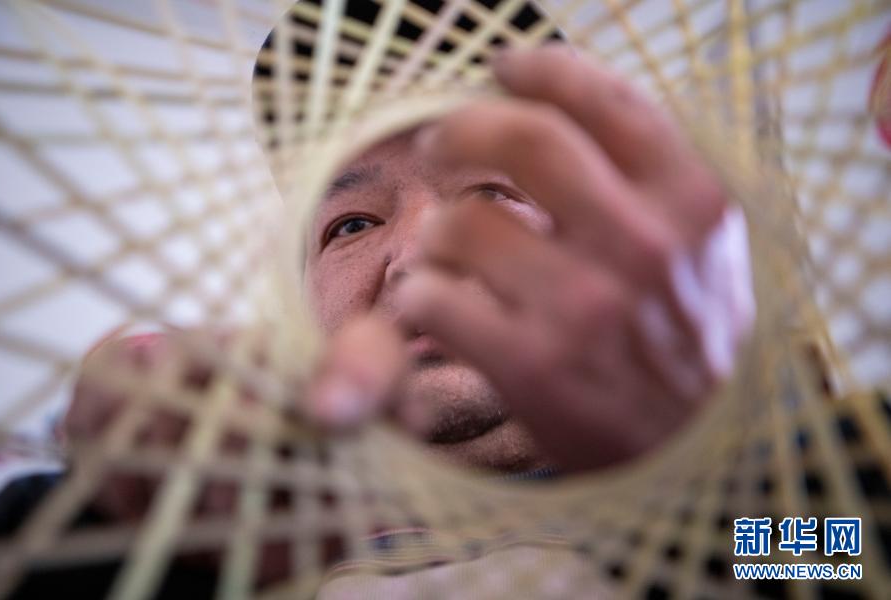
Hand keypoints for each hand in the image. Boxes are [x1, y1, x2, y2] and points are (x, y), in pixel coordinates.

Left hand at [395, 45, 754, 470]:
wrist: (694, 452)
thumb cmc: (688, 339)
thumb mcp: (706, 247)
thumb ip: (652, 176)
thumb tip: (558, 104)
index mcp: (694, 203)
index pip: (605, 101)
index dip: (542, 69)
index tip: (504, 68)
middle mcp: (644, 246)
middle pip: (524, 139)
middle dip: (462, 130)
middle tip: (438, 146)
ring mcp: (585, 306)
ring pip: (460, 223)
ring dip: (435, 231)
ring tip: (444, 250)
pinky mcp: (529, 365)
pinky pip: (432, 297)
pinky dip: (418, 295)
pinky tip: (435, 304)